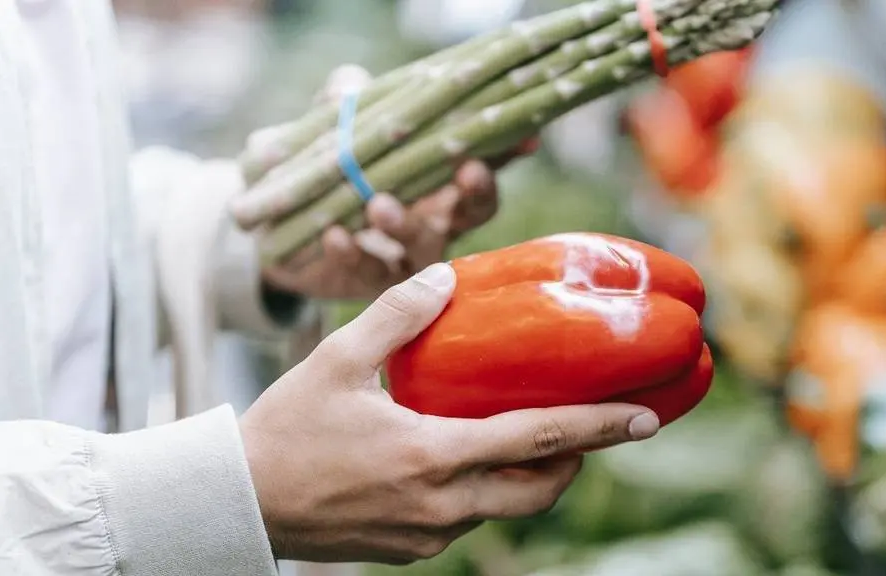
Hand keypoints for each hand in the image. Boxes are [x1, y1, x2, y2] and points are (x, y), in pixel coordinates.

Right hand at [239, 263, 660, 563]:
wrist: (239, 501)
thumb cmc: (285, 428)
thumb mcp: (336, 359)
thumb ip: (396, 315)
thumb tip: (445, 277)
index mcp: (431, 455)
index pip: (536, 440)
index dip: (599, 429)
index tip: (645, 418)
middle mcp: (440, 505)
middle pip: (539, 490)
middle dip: (577, 460)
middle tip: (595, 427)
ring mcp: (427, 534)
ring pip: (506, 508)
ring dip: (532, 476)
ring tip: (537, 436)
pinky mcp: (410, 549)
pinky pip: (468, 521)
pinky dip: (486, 491)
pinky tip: (469, 458)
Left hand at [259, 65, 536, 300]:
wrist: (276, 224)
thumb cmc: (325, 166)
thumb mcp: (333, 125)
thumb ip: (345, 100)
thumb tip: (352, 82)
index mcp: (437, 180)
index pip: (480, 164)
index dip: (506, 152)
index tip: (525, 137)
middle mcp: (432, 220)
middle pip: (471, 213)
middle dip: (475, 193)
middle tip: (469, 170)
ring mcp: (404, 255)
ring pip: (424, 249)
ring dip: (407, 225)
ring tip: (379, 205)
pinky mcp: (366, 283)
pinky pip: (367, 272)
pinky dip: (352, 253)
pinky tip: (335, 235)